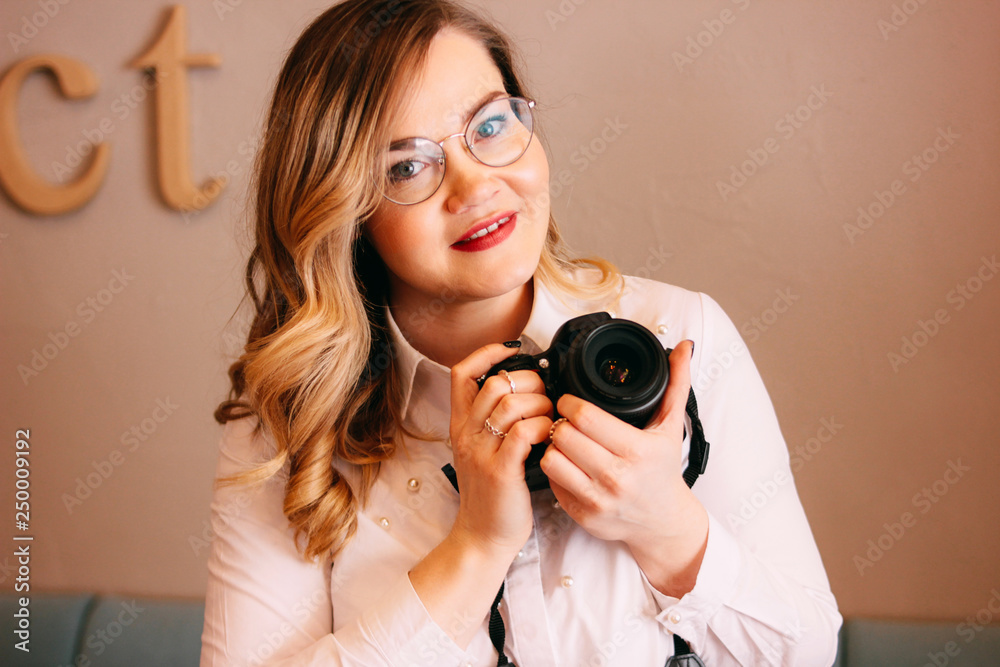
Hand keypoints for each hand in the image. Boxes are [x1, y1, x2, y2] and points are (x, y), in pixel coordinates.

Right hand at [448, 344, 553, 558]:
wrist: (483, 537)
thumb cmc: (492, 494)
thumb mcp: (482, 452)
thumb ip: (494, 422)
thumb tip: (525, 391)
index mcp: (462, 426)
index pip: (462, 373)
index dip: (487, 353)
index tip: (512, 350)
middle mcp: (467, 434)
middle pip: (495, 383)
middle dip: (528, 381)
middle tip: (544, 396)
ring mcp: (482, 452)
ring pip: (511, 404)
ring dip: (540, 404)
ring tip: (550, 417)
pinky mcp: (501, 471)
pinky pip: (523, 432)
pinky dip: (541, 426)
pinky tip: (548, 435)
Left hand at [540, 340, 707, 594]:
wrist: (665, 522)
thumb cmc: (664, 470)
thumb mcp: (672, 427)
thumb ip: (676, 384)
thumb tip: (684, 347)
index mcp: (637, 451)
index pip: (585, 417)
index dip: (570, 403)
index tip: (570, 401)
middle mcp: (617, 477)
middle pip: (563, 435)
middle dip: (560, 422)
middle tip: (565, 420)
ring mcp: (598, 500)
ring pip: (551, 459)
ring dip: (553, 446)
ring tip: (564, 441)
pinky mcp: (583, 516)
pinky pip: (552, 483)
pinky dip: (556, 470)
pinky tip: (567, 464)